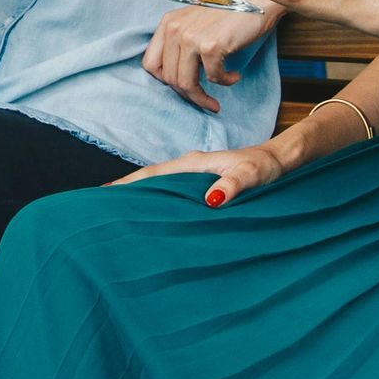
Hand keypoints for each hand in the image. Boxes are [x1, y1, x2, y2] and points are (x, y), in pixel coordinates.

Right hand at [109, 142, 286, 207]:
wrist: (279, 161)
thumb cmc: (265, 167)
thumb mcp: (251, 175)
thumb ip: (233, 184)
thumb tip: (210, 200)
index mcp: (193, 164)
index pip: (153, 175)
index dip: (128, 185)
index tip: (102, 195)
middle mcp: (189, 168)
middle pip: (150, 179)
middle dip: (126, 192)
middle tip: (99, 209)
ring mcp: (194, 176)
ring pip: (160, 187)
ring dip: (141, 198)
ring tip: (118, 215)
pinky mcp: (201, 185)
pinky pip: (173, 194)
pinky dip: (158, 202)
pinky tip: (153, 216)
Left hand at [141, 5, 268, 112]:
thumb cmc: (229, 13)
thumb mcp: (195, 23)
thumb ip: (181, 43)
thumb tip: (176, 77)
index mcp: (168, 23)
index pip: (150, 64)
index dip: (165, 81)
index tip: (182, 87)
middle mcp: (175, 28)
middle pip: (169, 78)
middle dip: (187, 95)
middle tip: (204, 100)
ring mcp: (191, 37)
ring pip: (186, 83)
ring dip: (202, 98)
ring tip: (215, 100)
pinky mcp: (211, 45)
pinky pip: (213, 78)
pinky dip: (225, 82)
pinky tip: (234, 76)